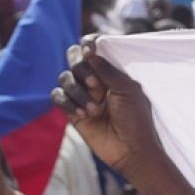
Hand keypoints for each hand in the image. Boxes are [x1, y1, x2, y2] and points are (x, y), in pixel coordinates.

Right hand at [52, 35, 165, 175]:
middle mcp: (95, 80)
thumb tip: (90, 52)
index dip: (88, 44)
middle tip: (97, 86)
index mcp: (111, 72)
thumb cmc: (136, 120)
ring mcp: (82, 95)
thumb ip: (109, 70)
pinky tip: (83, 115)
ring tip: (95, 110)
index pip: (93, 49)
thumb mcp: (128, 91)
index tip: (90, 50)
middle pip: (74, 59)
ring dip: (78, 92)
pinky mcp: (72, 111)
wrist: (132, 150)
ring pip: (64, 78)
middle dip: (81, 69)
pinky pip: (58, 97)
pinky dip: (68, 103)